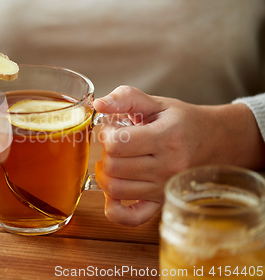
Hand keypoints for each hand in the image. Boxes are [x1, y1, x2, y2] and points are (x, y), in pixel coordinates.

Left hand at [93, 86, 264, 226]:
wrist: (216, 141)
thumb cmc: (183, 121)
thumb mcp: (157, 102)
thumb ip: (125, 98)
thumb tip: (98, 105)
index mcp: (166, 138)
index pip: (117, 144)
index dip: (107, 135)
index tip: (114, 129)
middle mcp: (167, 167)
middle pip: (113, 166)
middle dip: (106, 153)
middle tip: (116, 144)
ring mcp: (164, 188)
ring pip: (116, 189)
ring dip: (107, 174)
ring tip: (117, 161)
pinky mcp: (160, 202)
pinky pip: (131, 218)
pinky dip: (114, 209)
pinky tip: (113, 193)